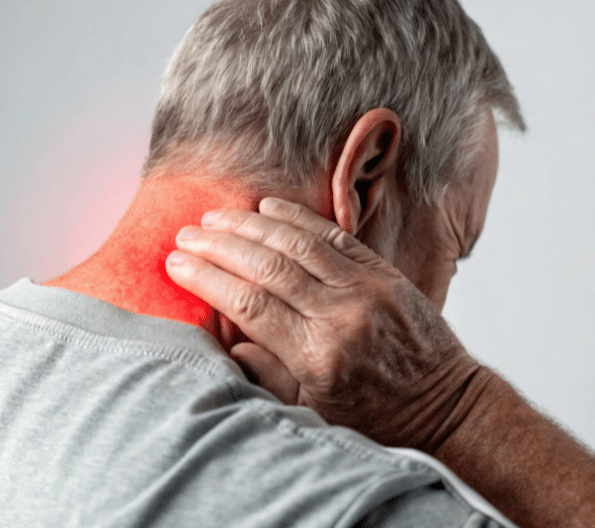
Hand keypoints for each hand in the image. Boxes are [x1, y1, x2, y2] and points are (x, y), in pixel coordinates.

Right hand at [166, 197, 487, 450]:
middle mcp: (339, 316)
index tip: (178, 264)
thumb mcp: (313, 412)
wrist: (444, 402)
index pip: (249, 304)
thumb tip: (229, 338)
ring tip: (216, 217)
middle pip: (266, 267)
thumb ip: (267, 374)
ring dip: (250, 225)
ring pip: (296, 244)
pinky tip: (267, 207)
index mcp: (316, 356)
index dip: (208, 279)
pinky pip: (333, 235)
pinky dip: (297, 219)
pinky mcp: (382, 272)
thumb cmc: (374, 413)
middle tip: (187, 235)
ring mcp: (365, 289)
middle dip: (219, 246)